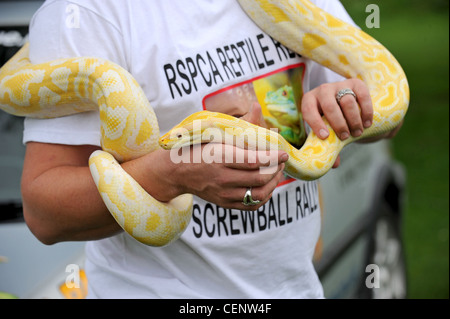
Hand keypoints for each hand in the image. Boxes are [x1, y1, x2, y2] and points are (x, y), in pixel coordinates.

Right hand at [146, 103, 287, 210]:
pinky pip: (252, 205)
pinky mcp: (225, 203)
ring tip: (276, 173)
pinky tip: (268, 186)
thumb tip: (257, 107)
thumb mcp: (213, 132)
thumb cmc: (196, 148)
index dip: (273, 157)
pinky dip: (264, 197)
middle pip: (259, 178)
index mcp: (219, 157)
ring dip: (273, 184)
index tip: (283, 152)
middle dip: (276, 169)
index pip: (254, 161)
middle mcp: (222, 178)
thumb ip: (238, 123)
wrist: (176, 172)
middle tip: (280, 161)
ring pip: (258, 194)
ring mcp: (223, 193)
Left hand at [302, 78, 373, 140]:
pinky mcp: (356, 83)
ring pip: (347, 101)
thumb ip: (329, 145)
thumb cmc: (330, 120)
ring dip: (353, 119)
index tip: (325, 136)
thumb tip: (335, 164)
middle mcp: (323, 90)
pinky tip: (367, 123)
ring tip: (358, 133)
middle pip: (330, 106)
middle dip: (338, 124)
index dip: (315, 123)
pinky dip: (366, 110)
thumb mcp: (326, 130)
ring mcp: (340, 85)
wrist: (345, 101)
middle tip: (346, 137)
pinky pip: (362, 95)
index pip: (308, 110)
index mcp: (309, 101)